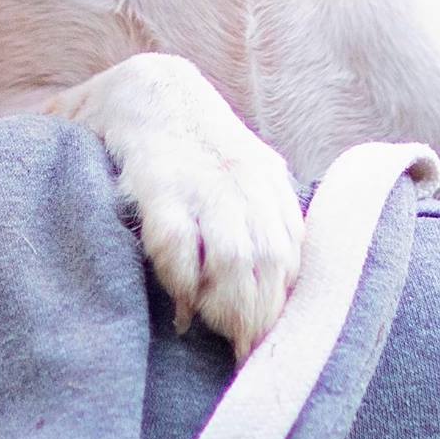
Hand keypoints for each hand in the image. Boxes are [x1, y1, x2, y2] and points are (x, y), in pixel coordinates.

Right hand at [50, 53, 306, 355]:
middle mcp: (244, 182)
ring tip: (212, 328)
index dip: (285, 308)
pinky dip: (182, 283)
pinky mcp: (157, 183)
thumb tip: (283, 286)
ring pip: (237, 258)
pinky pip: (179, 244)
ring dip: (227, 305)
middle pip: (272, 264)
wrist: (144, 87)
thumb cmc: (194, 145)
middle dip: (258, 316)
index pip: (295, 257)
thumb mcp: (242, 171)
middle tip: (241, 351)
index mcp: (269, 183)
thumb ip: (265, 216)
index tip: (272, 346)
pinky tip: (179, 306)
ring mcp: (202, 182)